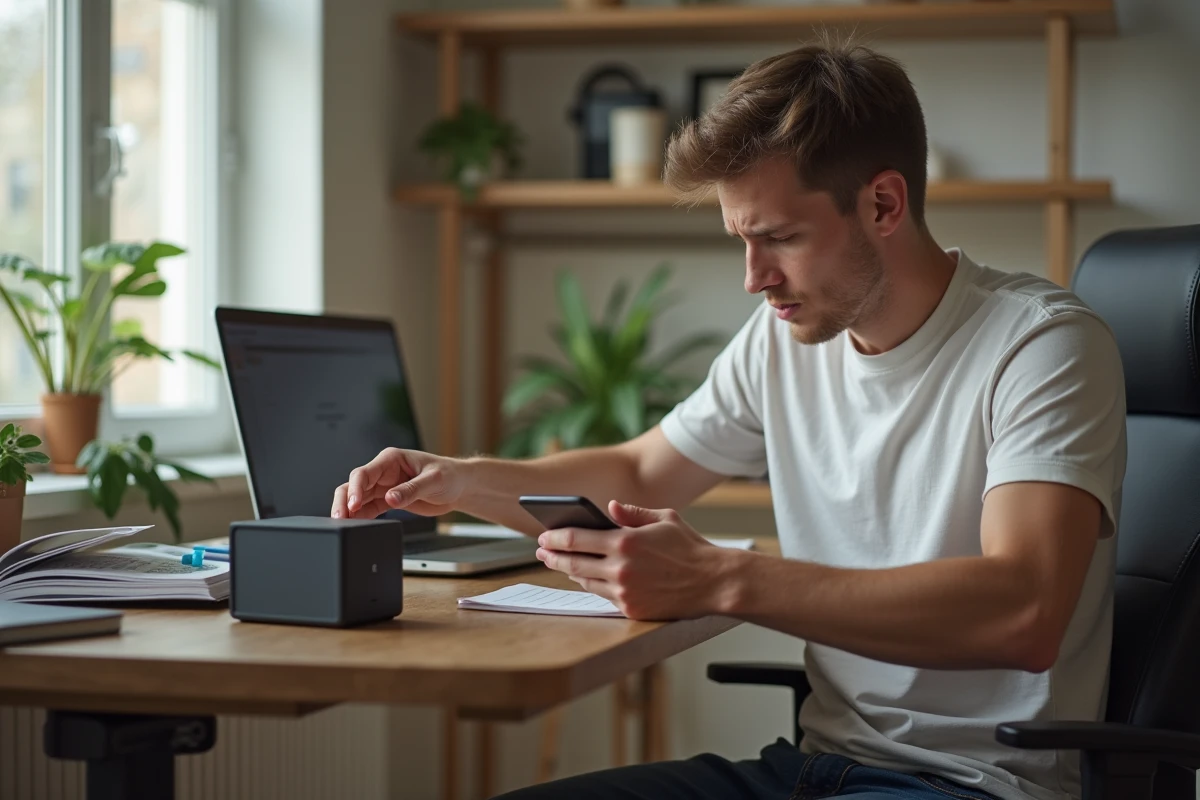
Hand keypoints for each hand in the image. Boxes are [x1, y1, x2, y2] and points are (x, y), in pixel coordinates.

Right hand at [331, 448, 466, 518]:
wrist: (460, 487)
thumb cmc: (449, 475)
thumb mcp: (433, 480)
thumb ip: (411, 490)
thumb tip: (390, 498)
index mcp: (391, 459)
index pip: (365, 472)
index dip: (355, 488)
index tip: (353, 504)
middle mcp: (384, 472)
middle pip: (354, 485)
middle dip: (344, 500)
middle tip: (340, 517)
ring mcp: (384, 486)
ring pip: (358, 498)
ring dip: (349, 510)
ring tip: (344, 525)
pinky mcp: (388, 500)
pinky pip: (369, 509)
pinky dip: (361, 517)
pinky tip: (356, 526)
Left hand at [536, 501, 738, 619]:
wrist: (714, 583)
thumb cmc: (690, 547)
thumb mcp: (664, 518)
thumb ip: (633, 513)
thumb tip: (609, 507)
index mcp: (626, 541)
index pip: (577, 538)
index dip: (555, 537)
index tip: (543, 535)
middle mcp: (621, 568)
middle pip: (573, 562)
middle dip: (552, 556)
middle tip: (541, 551)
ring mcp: (624, 592)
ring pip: (585, 581)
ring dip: (568, 572)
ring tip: (559, 563)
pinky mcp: (631, 609)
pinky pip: (602, 596)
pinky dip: (591, 585)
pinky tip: (585, 578)